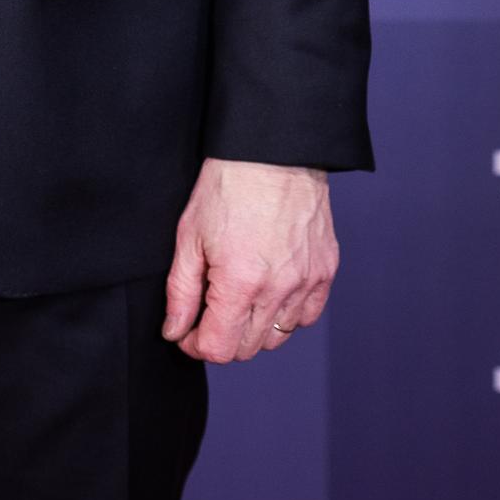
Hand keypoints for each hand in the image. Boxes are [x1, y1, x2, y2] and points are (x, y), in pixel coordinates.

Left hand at [161, 157, 338, 362]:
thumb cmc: (228, 185)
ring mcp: (307, 281)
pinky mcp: (325, 271)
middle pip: (248, 348)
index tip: (186, 331)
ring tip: (239, 298)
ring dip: (254, 329)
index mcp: (241, 282)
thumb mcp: (189, 236)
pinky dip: (287, 314)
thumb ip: (181, 291)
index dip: (195, 345)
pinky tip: (269, 292)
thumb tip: (175, 331)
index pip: (219, 348)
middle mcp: (279, 289)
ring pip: (278, 337)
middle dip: (222, 337)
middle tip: (208, 312)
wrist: (272, 151)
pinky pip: (307, 316)